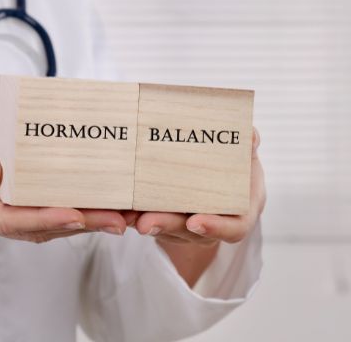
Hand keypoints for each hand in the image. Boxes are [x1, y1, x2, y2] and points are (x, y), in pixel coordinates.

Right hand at [0, 116, 127, 250]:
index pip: (4, 216)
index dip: (44, 217)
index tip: (80, 212)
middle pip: (26, 228)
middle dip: (74, 223)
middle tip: (117, 217)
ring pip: (27, 227)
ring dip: (69, 223)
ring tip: (109, 214)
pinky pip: (19, 217)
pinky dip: (50, 215)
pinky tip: (73, 206)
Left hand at [124, 127, 265, 285]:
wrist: (218, 177)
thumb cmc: (234, 164)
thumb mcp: (244, 154)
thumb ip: (246, 143)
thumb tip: (249, 136)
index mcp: (239, 211)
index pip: (233, 229)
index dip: (216, 227)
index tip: (195, 222)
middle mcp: (213, 224)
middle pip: (190, 233)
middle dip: (166, 226)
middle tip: (145, 223)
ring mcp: (187, 228)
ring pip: (166, 229)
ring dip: (145, 222)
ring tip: (126, 214)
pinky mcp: (165, 220)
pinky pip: (150, 220)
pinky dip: (135, 214)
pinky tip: (118, 207)